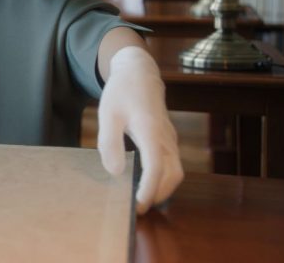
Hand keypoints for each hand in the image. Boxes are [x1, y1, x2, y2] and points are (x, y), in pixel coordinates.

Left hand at [97, 46, 183, 214]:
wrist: (139, 73)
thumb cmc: (122, 92)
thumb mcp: (107, 113)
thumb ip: (109, 142)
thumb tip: (115, 172)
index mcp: (150, 129)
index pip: (156, 166)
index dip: (149, 188)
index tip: (138, 205)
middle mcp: (166, 137)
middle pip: (173, 174)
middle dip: (158, 194)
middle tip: (136, 209)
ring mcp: (170, 139)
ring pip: (176, 172)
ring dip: (162, 189)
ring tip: (140, 201)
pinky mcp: (168, 141)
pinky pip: (172, 165)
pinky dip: (162, 179)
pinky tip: (144, 185)